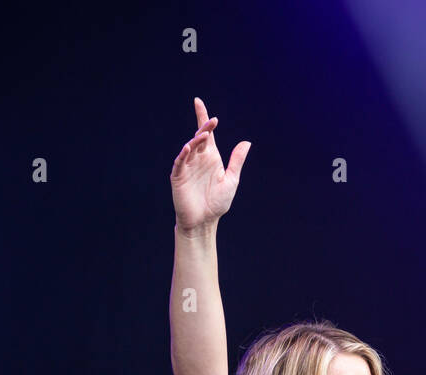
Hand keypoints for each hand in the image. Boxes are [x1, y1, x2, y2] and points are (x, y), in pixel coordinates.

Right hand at [170, 96, 251, 234]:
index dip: (202, 117)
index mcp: (211, 157)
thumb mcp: (231, 180)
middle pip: (200, 138)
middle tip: (211, 121)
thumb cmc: (217, 203)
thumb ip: (236, 161)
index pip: (207, 134)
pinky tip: (188, 148)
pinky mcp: (178, 177)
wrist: (204, 221)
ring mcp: (187, 167)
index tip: (198, 102)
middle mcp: (198, 159)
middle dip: (204, 127)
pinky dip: (183, 155)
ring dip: (196, 141)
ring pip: (190, 148)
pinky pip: (180, 163)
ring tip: (204, 135)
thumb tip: (247, 142)